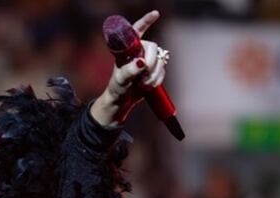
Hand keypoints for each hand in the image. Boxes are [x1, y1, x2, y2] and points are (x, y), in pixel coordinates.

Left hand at [90, 10, 167, 127]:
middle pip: (153, 47)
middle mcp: (139, 51)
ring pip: (160, 60)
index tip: (155, 14)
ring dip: (154, 74)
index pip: (137, 30)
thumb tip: (142, 62)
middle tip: (144, 73)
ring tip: (142, 84)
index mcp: (128, 49)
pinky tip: (148, 85)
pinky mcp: (154, 70)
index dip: (146, 20)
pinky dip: (157, 79)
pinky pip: (163, 70)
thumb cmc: (116, 87)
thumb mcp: (120, 79)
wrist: (122, 100)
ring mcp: (148, 60)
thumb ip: (130, 70)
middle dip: (151, 62)